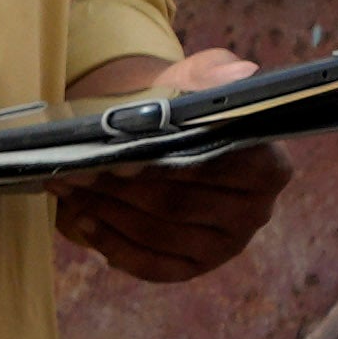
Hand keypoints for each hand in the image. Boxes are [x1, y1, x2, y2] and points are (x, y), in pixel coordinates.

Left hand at [55, 44, 293, 279]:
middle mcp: (256, 213)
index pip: (214, 169)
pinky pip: (152, 266)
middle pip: (178, 204)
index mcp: (269, 167)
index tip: (119, 156)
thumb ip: (213, 71)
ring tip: (68, 187)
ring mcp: (227, 246)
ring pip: (159, 233)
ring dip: (106, 212)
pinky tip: (82, 221)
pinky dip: (113, 244)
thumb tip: (240, 74)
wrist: (164, 136)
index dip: (164, 165)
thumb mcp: (195, 78)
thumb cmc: (182, 106)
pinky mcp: (197, 267)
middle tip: (74, 169)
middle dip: (120, 188)